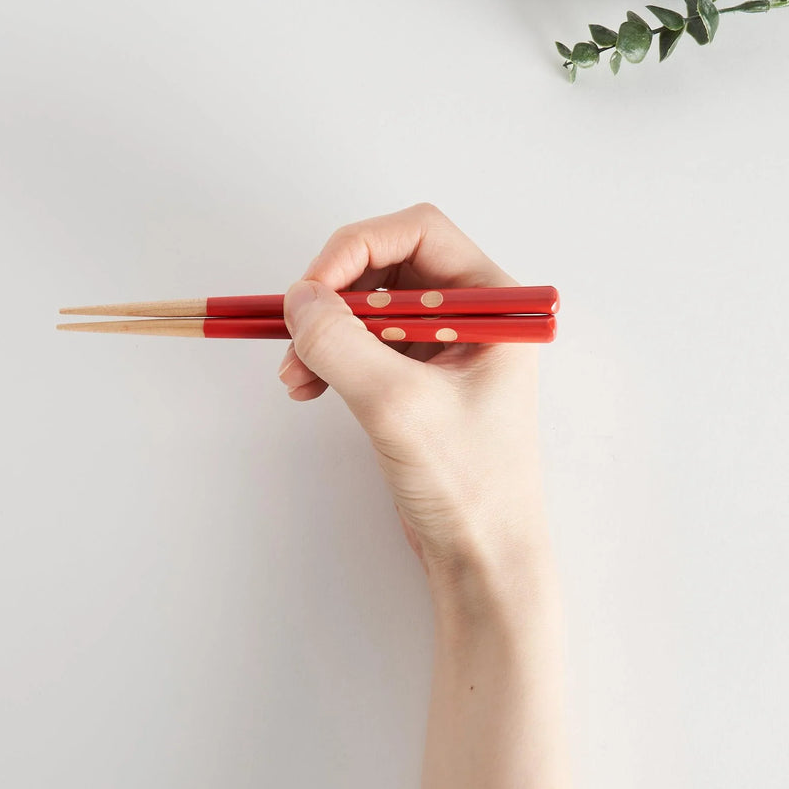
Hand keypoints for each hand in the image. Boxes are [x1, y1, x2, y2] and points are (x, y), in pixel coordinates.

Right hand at [277, 203, 548, 593]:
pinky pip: (363, 342)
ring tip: (296, 375)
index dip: (357, 247)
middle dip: (335, 296)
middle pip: (387, 263)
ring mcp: (442, 345)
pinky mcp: (417, 377)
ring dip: (325, 330)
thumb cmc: (466, 484)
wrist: (480, 557)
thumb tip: (297, 297)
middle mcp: (470, 314)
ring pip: (368, 304)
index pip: (418, 231)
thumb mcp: (396, 405)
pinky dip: (330, 357)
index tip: (313, 288)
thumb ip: (341, 343)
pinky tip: (307, 388)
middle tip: (298, 332)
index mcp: (492, 302)